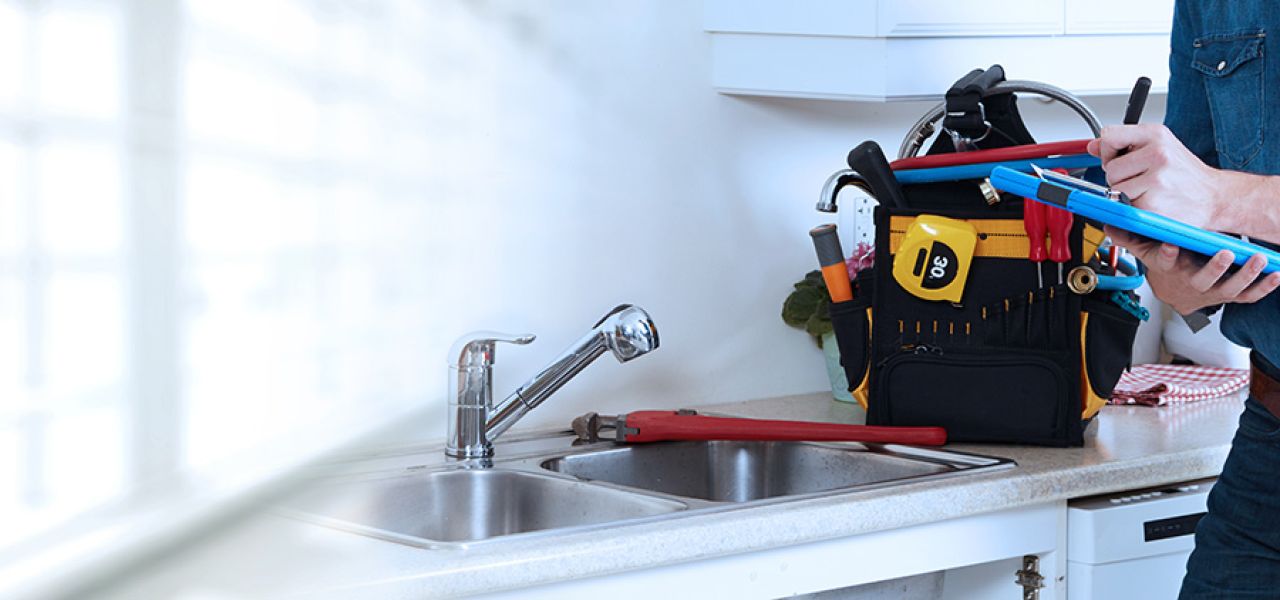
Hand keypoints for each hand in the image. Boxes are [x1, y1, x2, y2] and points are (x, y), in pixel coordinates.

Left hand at [1086, 124, 1224, 228]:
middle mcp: (1158, 153)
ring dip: (1126, 195)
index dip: (1108, 151)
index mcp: (1156, 135)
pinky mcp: (1153, 203)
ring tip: (1149, 191)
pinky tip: (1153, 203)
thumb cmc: (1186, 175)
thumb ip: (1124, 145)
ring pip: (1115, 189)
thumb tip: (1092, 145)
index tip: (1118, 159)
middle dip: (1120, 178)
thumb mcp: (1159, 147)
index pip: (1109, 135)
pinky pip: (1125, 207)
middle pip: (1110, 168)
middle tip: (1142, 180)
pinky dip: (1134, 209)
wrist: (1216, 198)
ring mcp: (1157, 179)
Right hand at [1106, 226, 1279, 313]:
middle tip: (1226, 253)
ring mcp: (1214, 290)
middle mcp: (1193, 282)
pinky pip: (1250, 295)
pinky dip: (1265, 286)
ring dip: (1246, 275)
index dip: (1167, 254)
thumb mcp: (1145, 252)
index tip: (1170, 245)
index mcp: (1172, 270)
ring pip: (1231, 288)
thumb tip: (1109, 221)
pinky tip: (1276, 272)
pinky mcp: (1232, 295)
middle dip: (1216, 268)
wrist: (1179, 294)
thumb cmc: (1167, 268)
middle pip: (1204, 279)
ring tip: (1257, 259)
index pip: (1166, 263)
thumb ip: (1130, 236)